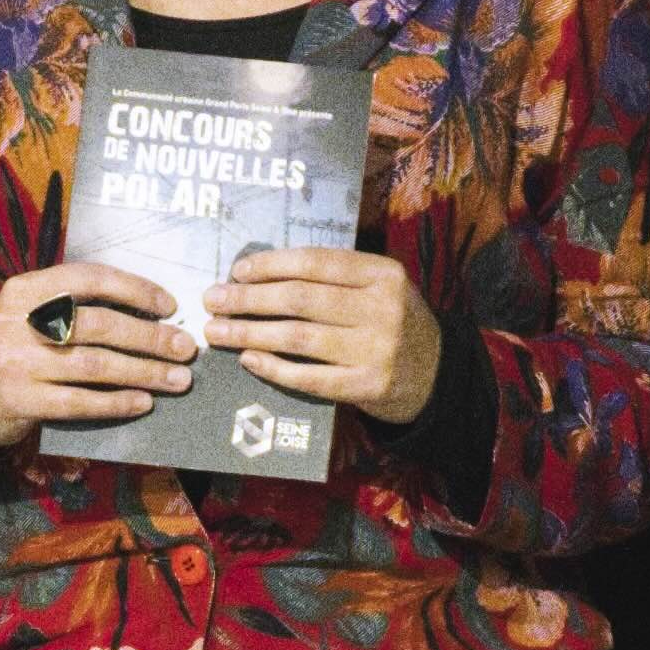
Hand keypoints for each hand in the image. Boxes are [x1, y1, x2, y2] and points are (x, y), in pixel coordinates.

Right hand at [0, 263, 195, 456]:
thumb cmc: (14, 351)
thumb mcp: (31, 316)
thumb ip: (75, 307)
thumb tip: (149, 314)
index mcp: (24, 290)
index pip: (88, 279)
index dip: (134, 290)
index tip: (170, 305)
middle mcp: (19, 322)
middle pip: (98, 324)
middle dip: (149, 337)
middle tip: (185, 347)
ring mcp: (18, 363)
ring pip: (95, 365)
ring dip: (143, 372)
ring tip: (177, 379)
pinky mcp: (21, 401)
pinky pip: (80, 402)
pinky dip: (116, 403)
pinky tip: (143, 403)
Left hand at [207, 245, 445, 419]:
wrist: (436, 375)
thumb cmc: (391, 323)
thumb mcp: (377, 288)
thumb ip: (333, 278)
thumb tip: (258, 274)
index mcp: (383, 274)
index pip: (315, 263)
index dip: (271, 264)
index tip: (237, 271)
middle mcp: (382, 309)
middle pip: (299, 299)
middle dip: (248, 299)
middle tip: (213, 300)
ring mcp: (376, 350)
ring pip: (298, 337)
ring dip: (249, 333)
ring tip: (217, 331)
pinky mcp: (367, 387)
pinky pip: (309, 377)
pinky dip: (274, 368)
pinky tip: (249, 359)